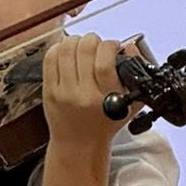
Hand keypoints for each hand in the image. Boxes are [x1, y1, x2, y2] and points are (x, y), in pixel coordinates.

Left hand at [41, 34, 124, 153]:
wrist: (79, 145)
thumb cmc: (104, 124)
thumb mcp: (129, 105)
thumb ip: (135, 76)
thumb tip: (130, 46)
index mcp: (106, 99)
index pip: (105, 61)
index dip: (110, 45)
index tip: (113, 47)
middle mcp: (84, 95)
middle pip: (85, 49)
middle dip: (93, 39)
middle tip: (96, 45)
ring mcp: (64, 93)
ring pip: (66, 49)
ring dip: (76, 40)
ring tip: (82, 46)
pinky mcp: (49, 91)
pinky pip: (50, 59)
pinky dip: (59, 48)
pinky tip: (67, 52)